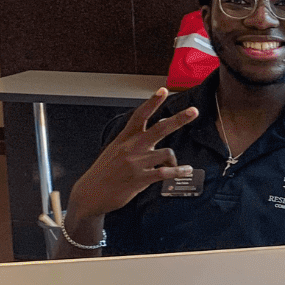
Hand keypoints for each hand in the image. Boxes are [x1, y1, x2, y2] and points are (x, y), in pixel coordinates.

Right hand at [67, 88, 198, 220]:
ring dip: (175, 161)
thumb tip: (157, 129)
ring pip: (167, 153)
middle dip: (179, 119)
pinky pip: (165, 172)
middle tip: (194, 111)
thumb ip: (134, 140)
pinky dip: (178, 172)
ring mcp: (136, 163)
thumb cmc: (104, 172)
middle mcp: (131, 147)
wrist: (90, 194)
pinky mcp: (140, 179)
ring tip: (177, 167)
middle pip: (159, 128)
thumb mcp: (115, 150)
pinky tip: (186, 170)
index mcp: (125, 138)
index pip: (140, 115)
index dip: (152, 102)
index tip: (163, 90)